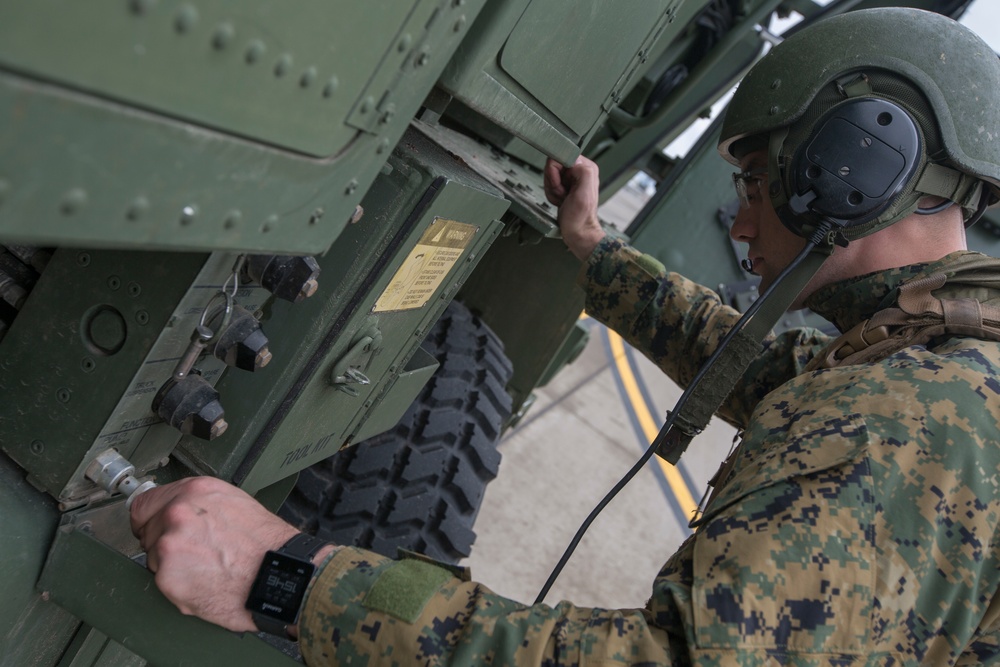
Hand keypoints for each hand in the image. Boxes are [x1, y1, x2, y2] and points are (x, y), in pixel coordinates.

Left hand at [130, 476, 298, 632]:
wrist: (276, 575)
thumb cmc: (264, 544)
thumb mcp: (234, 503)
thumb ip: (199, 503)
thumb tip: (177, 509)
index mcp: (194, 491)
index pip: (144, 503)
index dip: (149, 519)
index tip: (152, 527)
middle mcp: (177, 513)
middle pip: (147, 532)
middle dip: (164, 543)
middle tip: (195, 553)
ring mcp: (169, 545)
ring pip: (154, 558)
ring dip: (172, 565)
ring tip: (206, 567)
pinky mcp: (167, 577)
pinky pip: (163, 582)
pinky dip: (179, 586)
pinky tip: (204, 581)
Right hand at [543, 156, 604, 260]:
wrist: (577, 232)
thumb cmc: (580, 218)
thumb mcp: (584, 194)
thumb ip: (583, 172)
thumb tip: (572, 159)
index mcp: (586, 167)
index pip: (560, 157)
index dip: (555, 173)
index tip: (562, 187)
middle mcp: (579, 170)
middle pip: (553, 166)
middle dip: (553, 183)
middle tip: (562, 195)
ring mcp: (571, 177)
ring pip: (549, 175)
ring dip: (552, 190)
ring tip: (562, 199)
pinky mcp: (564, 185)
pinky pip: (549, 183)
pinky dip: (551, 194)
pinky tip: (560, 201)